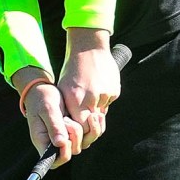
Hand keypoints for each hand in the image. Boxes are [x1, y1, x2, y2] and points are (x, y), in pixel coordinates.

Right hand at [12, 67, 83, 167]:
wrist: (43, 90)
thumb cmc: (41, 99)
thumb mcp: (47, 109)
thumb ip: (54, 126)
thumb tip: (61, 143)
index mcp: (42, 141)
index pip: (54, 161)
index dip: (64, 153)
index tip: (66, 137)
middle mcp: (53, 143)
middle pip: (72, 152)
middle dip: (75, 136)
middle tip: (67, 119)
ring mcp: (64, 138)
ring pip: (82, 144)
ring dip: (83, 130)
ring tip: (74, 114)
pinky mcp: (72, 132)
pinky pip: (86, 136)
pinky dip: (90, 127)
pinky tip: (92, 115)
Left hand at [59, 29, 120, 148]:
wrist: (89, 48)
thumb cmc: (72, 69)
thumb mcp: (65, 89)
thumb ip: (70, 109)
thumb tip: (74, 127)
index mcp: (75, 99)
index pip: (82, 129)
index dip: (82, 131)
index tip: (79, 128)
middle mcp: (91, 98)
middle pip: (95, 126)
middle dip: (92, 127)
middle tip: (88, 121)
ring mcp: (105, 95)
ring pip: (103, 114)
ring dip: (98, 111)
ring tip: (92, 97)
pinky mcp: (114, 90)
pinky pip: (109, 102)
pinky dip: (104, 99)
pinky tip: (99, 87)